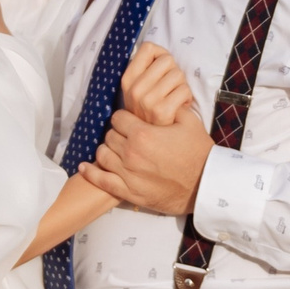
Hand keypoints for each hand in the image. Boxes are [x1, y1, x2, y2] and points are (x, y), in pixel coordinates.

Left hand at [82, 105, 213, 216]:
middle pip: (110, 135)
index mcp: (143, 133)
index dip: (125, 118)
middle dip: (118, 134)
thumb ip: (170, 106)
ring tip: (116, 150)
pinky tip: (84, 167)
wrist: (204, 186)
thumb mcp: (188, 122)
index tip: (131, 122)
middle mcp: (131, 153)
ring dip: (108, 150)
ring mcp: (128, 174)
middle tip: (128, 137)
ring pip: (103, 154)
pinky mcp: (128, 192)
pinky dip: (91, 173)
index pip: (118, 118)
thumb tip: (161, 96)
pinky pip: (101, 180)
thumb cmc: (198, 153)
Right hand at [119, 42, 198, 128]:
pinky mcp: (162, 111)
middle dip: (173, 72)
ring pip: (178, 74)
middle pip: (167, 60)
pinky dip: (186, 98)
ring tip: (173, 98)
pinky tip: (179, 107)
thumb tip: (157, 50)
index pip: (148, 48)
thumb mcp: (137, 90)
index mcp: (128, 79)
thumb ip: (144, 70)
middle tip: (169, 89)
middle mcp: (135, 89)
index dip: (160, 55)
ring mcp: (147, 101)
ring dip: (181, 86)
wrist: (152, 142)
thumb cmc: (149, 111)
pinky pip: (185, 90)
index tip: (161, 70)